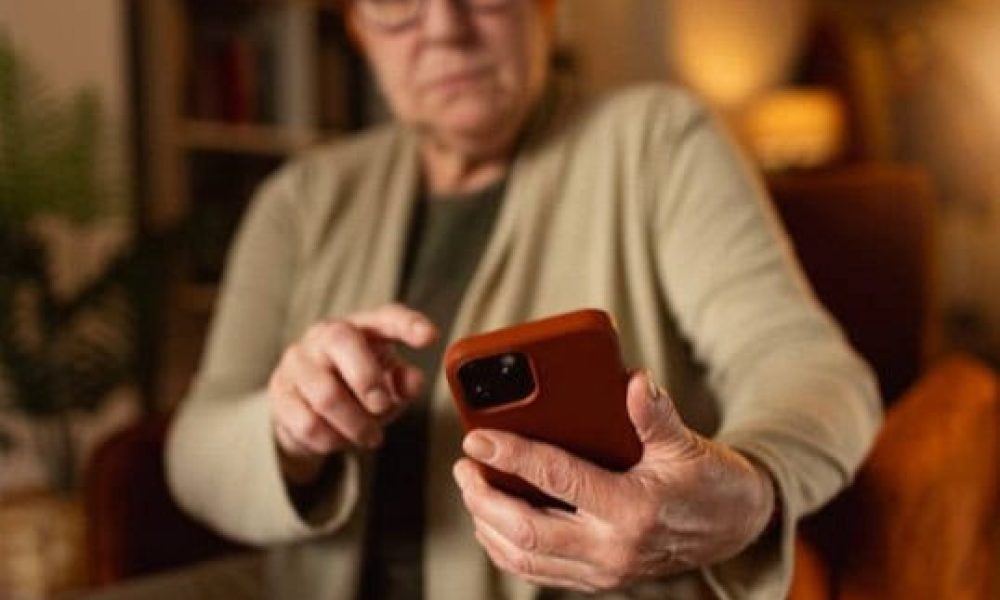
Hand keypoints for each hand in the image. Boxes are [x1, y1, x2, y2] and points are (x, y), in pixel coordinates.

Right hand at [269, 303, 437, 484]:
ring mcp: (297, 361)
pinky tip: (340, 440)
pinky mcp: (280, 392)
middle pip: (342, 341)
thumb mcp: (389, 386)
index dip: (408, 324)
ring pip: (325, 393)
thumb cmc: (357, 390)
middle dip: (367, 379)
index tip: (430, 336)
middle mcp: (325, 335)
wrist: (308, 410)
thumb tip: (413, 382)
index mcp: (362, 328)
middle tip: (382, 406)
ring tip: (370, 436)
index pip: (386, 316)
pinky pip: (307, 422)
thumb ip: (404, 383)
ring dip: (354, 424)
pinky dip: (331, 440)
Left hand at [453, 371, 775, 592]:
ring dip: (488, 524)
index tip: (477, 438)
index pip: (557, 479)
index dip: (511, 456)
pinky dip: (507, 546)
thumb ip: (656, 415)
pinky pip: (538, 570)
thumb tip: (634, 382)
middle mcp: (613, 549)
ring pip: (525, 558)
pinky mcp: (598, 579)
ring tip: (473, 488)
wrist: (736, 528)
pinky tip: (494, 519)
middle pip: (526, 531)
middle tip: (465, 465)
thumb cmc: (710, 481)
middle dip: (484, 498)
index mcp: (633, 510)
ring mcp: (604, 571)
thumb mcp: (687, 445)